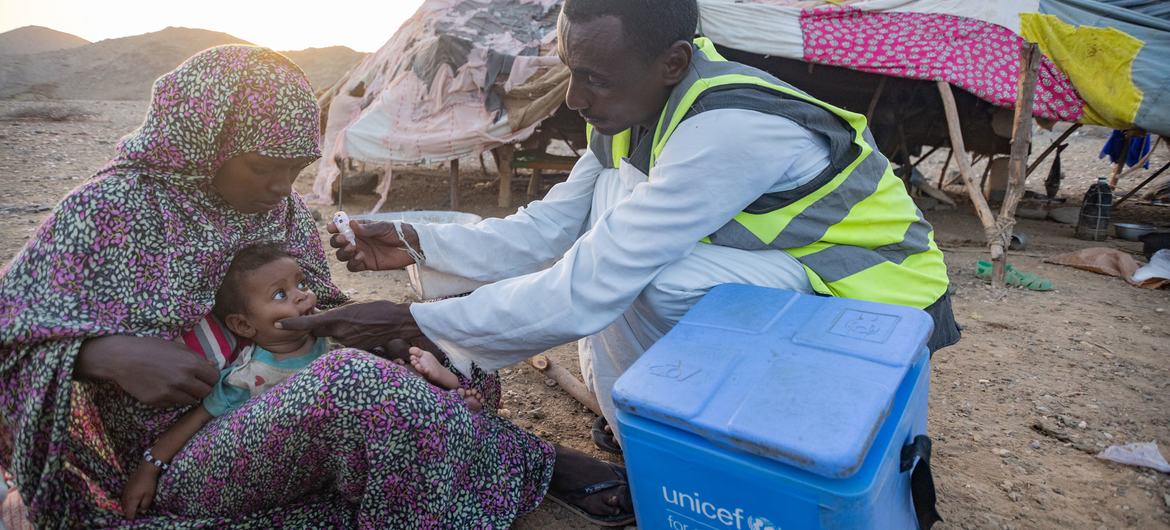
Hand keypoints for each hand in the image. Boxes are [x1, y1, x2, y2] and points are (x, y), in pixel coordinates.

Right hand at [75, 335, 219, 407]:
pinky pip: (175, 404)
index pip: (215, 378)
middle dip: (203, 388)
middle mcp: (183, 379)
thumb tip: (214, 365)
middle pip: (206, 392)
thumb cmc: (150, 348)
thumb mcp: (177, 347)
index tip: (206, 377)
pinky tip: (165, 389)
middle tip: (195, 384)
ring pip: (192, 401)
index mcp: (191, 363)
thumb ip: (197, 358)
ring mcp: (171, 392)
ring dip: (189, 395)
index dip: (211, 378)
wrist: (122, 358)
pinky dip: (174, 399)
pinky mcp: (158, 401)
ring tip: (179, 386)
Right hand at [121, 463, 160, 519]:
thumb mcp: (150, 496)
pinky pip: (123, 498)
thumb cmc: (149, 484)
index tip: (140, 512)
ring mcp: (123, 492)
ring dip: (129, 505)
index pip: (129, 514)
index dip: (134, 516)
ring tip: (138, 501)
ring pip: (123, 504)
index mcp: (131, 501)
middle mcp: (125, 498)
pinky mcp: (124, 487)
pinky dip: (127, 500)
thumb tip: (142, 511)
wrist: (145, 470)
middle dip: (131, 511)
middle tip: (140, 506)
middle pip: (125, 510)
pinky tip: (134, 496)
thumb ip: (145, 505)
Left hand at [277, 300, 422, 349]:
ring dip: (337, 333)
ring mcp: (348, 342)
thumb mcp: (353, 306)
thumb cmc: (377, 309)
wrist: (397, 321)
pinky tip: (361, 332)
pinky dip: (348, 339)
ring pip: (333, 338)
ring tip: (354, 325)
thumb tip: (323, 318)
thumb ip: (336, 314)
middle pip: (319, 332)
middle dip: (317, 328)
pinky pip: (345, 344)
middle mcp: (340, 332)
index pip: (309, 323)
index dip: (292, 324)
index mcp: (338, 318)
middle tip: (324, 320)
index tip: (277, 324)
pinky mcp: (355, 350)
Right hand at [328, 220, 420, 271]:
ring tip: (353, 248)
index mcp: (359, 228)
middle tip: (343, 240)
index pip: (341, 228)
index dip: (334, 228)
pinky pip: (352, 266)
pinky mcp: (367, 264)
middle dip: (336, 242)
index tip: (332, 228)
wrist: (412, 246)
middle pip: (337, 243)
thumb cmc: (398, 232)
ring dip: (343, 253)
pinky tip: (360, 257)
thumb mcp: (383, 227)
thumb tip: (351, 224)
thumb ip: (368, 228)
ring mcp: (361, 253)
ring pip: (342, 256)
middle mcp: (357, 241)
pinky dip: (352, 263)